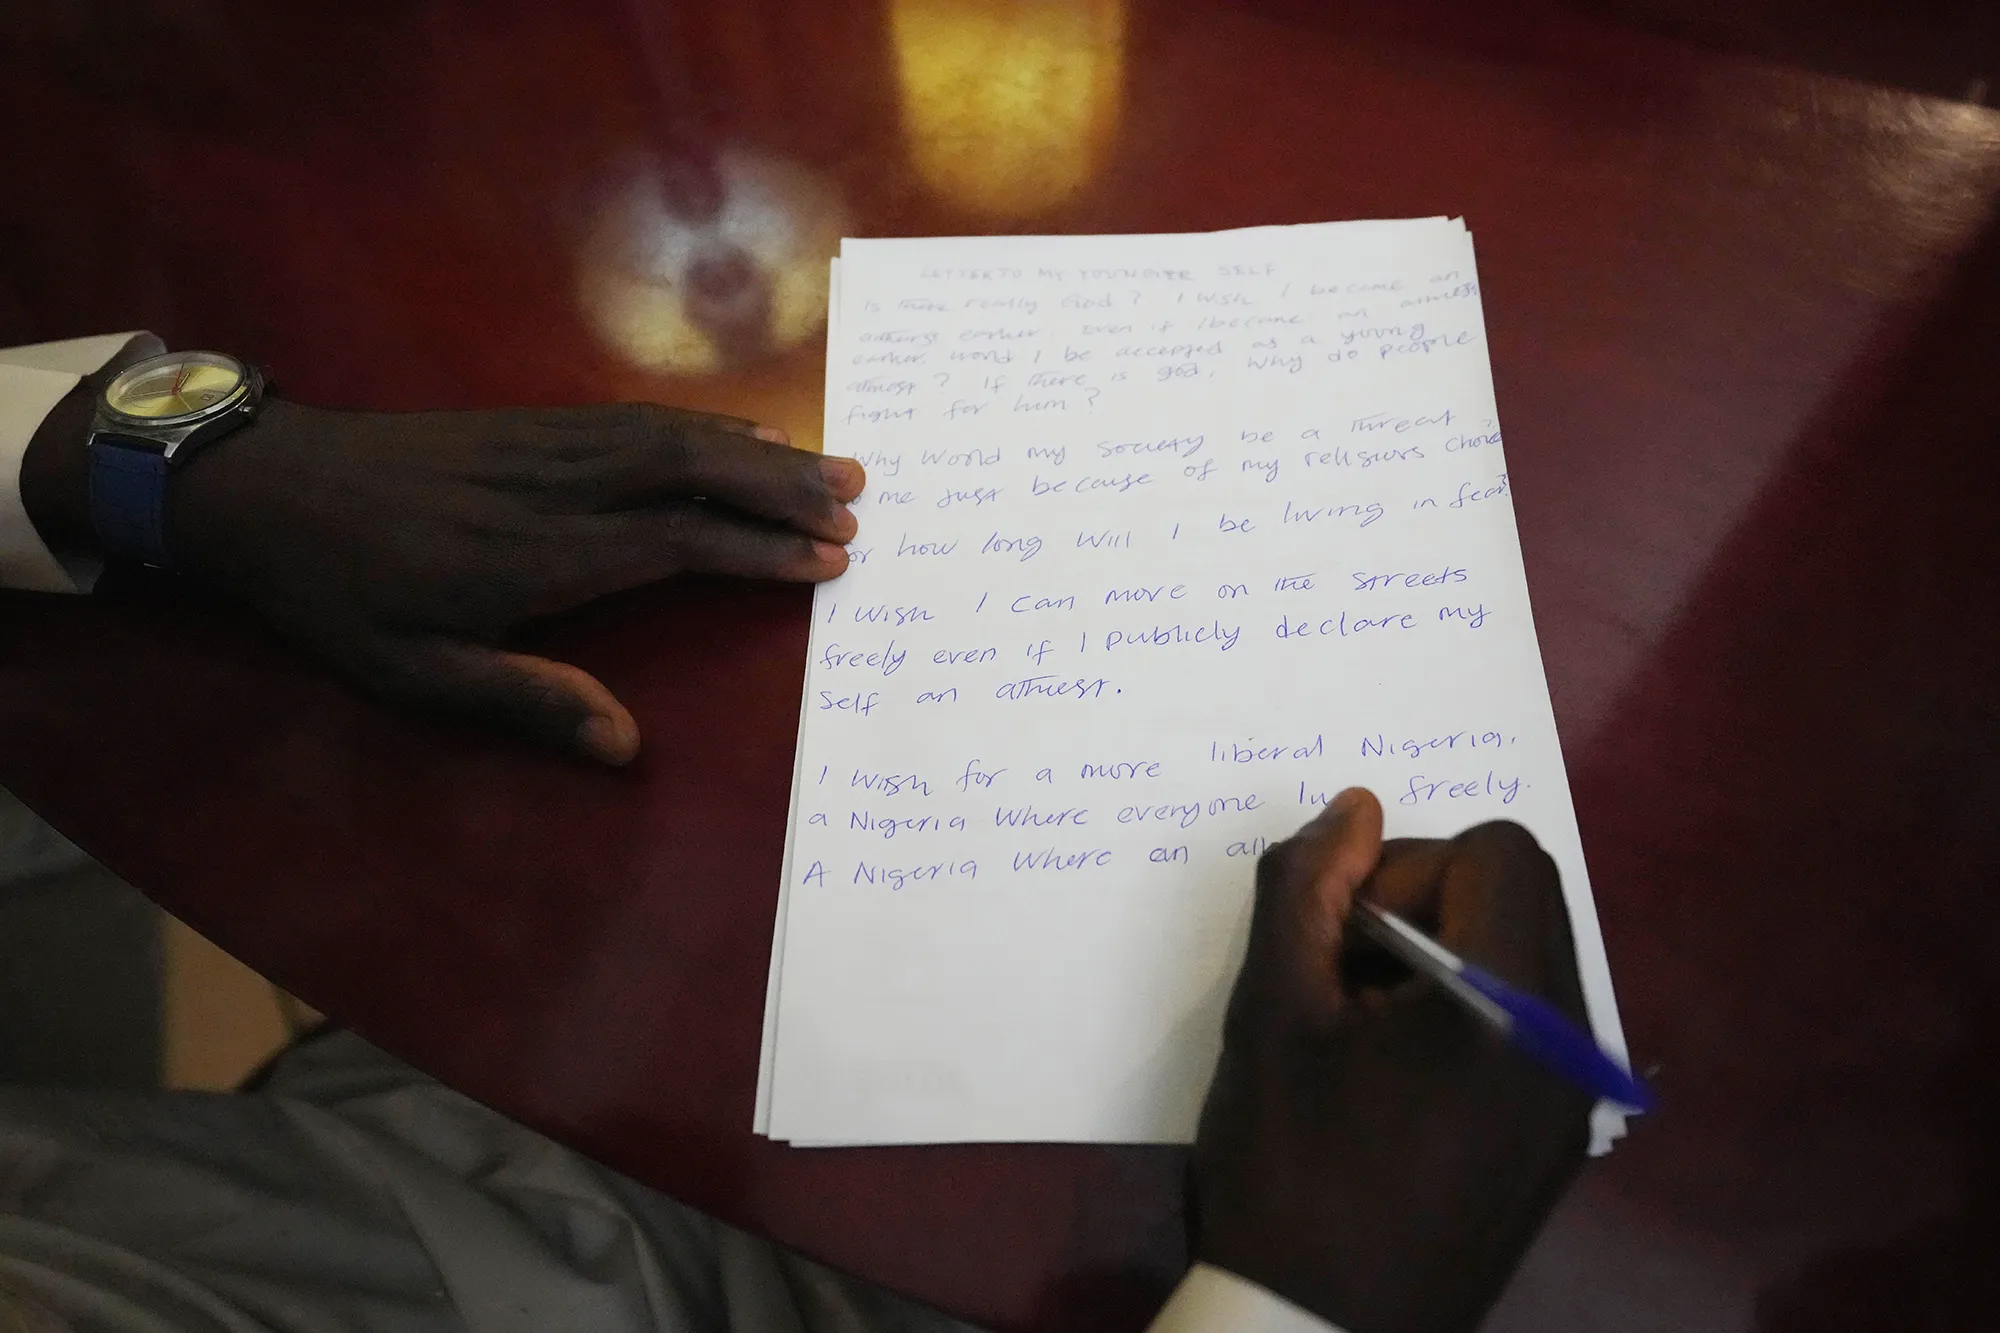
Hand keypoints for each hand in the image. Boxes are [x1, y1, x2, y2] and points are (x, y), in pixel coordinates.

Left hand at [148, 400, 861, 762]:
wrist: (262, 486)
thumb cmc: (340, 595)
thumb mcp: (413, 673)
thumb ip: (523, 700)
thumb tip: (626, 745)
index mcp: (538, 553)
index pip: (675, 541)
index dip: (756, 549)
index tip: (827, 560)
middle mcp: (556, 486)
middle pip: (691, 471)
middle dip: (781, 486)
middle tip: (859, 502)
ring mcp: (543, 442)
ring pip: (671, 434)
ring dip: (757, 450)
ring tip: (829, 464)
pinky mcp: (527, 422)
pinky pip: (634, 416)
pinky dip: (701, 425)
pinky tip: (737, 435)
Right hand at [1191, 788, 1593, 1332]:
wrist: (1319, 1328)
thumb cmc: (1288, 1164)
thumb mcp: (1272, 1012)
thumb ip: (1307, 889)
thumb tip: (1354, 809)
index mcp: (1510, 1008)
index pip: (1499, 852)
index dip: (1410, 869)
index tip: (1346, 942)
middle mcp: (1571, 1045)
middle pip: (1525, 897)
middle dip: (1430, 908)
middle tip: (1349, 984)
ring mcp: (1576, 1100)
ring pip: (1530, 957)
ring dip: (1449, 960)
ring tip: (1371, 1036)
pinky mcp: (1563, 1142)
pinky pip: (1537, 1026)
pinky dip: (1474, 1016)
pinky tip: (1404, 1084)